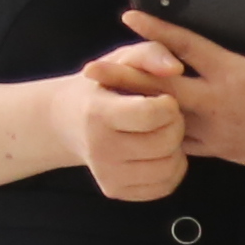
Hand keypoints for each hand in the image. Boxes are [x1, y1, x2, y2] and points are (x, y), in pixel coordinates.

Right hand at [56, 42, 187, 201]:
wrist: (68, 121)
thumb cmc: (103, 84)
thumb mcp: (122, 59)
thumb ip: (150, 54)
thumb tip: (176, 68)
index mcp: (98, 113)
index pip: (151, 115)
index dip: (168, 105)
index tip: (163, 99)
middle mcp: (99, 148)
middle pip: (165, 143)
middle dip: (175, 125)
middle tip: (165, 116)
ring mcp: (106, 174)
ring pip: (169, 168)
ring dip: (176, 149)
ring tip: (161, 133)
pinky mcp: (115, 191)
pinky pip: (164, 187)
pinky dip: (172, 170)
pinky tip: (159, 153)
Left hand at [123, 4, 244, 183]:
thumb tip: (244, 2)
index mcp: (236, 73)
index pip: (185, 47)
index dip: (154, 28)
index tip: (129, 15)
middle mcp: (219, 104)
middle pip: (159, 89)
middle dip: (123, 77)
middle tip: (93, 69)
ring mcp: (217, 132)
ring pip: (165, 119)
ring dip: (136, 107)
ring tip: (108, 98)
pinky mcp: (222, 151)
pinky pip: (183, 143)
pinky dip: (163, 132)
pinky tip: (145, 123)